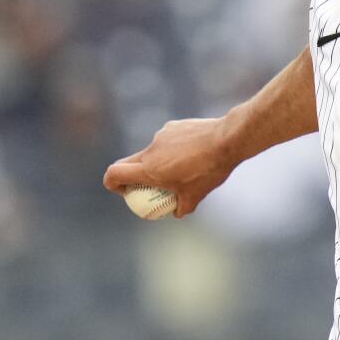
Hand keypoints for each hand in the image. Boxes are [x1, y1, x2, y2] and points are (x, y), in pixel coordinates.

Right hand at [102, 117, 235, 217]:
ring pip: (152, 152)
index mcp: (150, 170)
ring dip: (159, 163)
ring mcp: (161, 136)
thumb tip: (176, 212)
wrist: (226, 140)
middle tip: (147, 185)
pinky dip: (173, 149)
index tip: (123, 190)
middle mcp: (150, 151)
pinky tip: (193, 153)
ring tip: (184, 169)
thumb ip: (182, 207)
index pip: (114, 174)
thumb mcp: (196, 195)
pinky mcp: (172, 127)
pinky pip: (166, 141)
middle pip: (130, 163)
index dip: (112, 183)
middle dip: (133, 176)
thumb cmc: (209, 170)